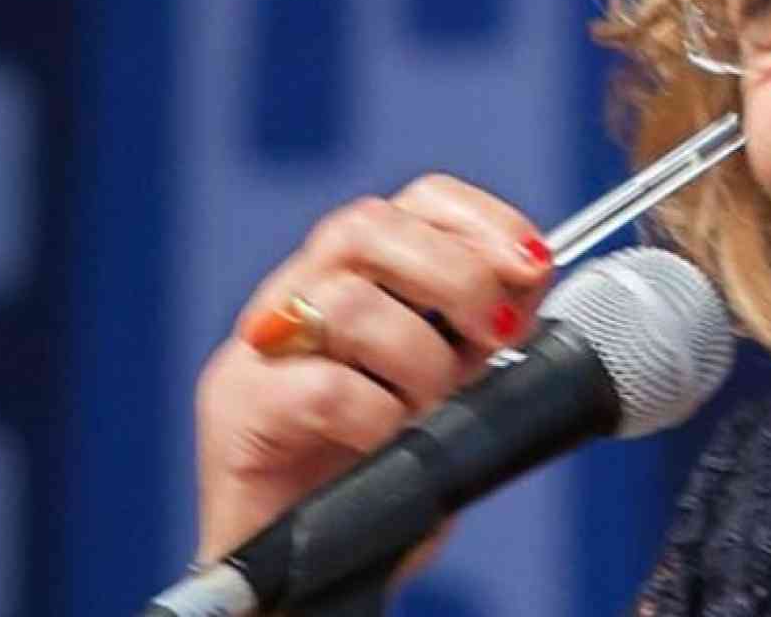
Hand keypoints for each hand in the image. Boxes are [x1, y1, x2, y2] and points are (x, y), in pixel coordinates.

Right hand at [193, 174, 553, 565]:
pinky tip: (387, 440)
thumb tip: (534, 274)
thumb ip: (484, 329)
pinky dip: (375, 414)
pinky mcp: (236, 410)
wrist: (307, 569)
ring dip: (417, 357)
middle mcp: (298, 295)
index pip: (415, 202)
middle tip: (494, 334)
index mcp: (356, 277)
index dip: (481, 219)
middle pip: (367, 226)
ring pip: (344, 299)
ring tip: (430, 406)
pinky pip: (319, 386)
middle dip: (455, 273)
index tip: (534, 264)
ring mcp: (259, 349)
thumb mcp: (452, 387)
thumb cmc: (378, 472)